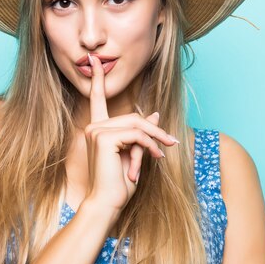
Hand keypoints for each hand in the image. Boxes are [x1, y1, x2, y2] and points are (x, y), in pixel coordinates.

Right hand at [83, 53, 179, 212]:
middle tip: (171, 143)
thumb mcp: (135, 154)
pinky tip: (156, 157)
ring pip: (137, 124)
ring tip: (164, 152)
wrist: (106, 204)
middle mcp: (93, 126)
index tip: (95, 59)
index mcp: (96, 128)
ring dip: (155, 138)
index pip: (97, 98)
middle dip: (154, 130)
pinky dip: (151, 144)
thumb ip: (141, 133)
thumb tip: (153, 113)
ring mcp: (96, 131)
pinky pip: (136, 134)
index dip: (97, 78)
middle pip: (132, 116)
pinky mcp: (104, 137)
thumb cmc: (118, 184)